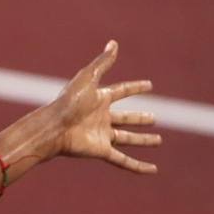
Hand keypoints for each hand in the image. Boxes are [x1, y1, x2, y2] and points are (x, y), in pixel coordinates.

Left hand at [53, 40, 160, 172]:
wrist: (55, 127)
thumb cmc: (69, 101)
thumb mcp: (88, 78)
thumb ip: (103, 62)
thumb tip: (114, 43)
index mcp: (99, 98)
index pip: (121, 91)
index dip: (135, 87)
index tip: (149, 85)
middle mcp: (101, 117)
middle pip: (125, 118)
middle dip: (138, 118)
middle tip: (154, 118)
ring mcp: (102, 135)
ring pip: (127, 138)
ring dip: (142, 140)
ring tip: (158, 141)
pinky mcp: (101, 151)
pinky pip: (123, 161)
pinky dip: (138, 166)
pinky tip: (152, 170)